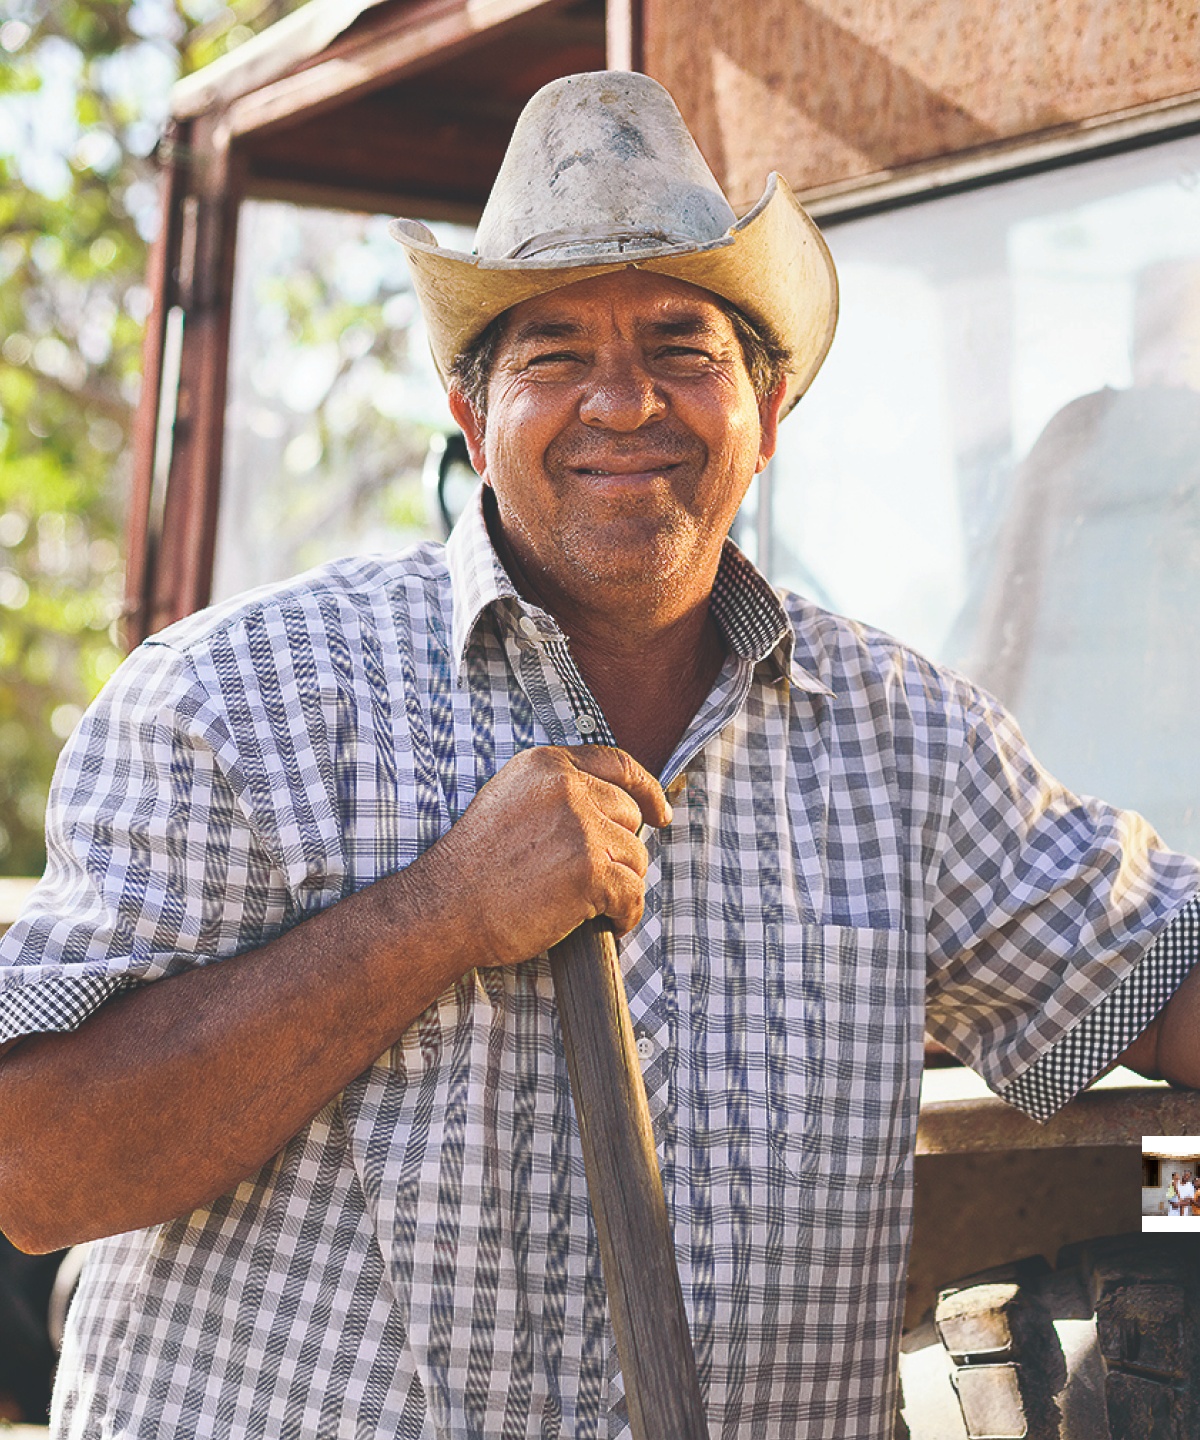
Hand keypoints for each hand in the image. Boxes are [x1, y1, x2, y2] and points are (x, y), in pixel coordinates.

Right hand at [411, 745, 672, 969]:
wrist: (444, 910)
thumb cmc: (474, 867)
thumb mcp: (509, 801)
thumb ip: (556, 792)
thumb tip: (613, 803)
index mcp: (546, 765)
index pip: (618, 764)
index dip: (647, 790)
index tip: (660, 813)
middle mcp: (567, 788)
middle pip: (630, 816)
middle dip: (617, 851)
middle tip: (586, 880)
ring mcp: (581, 828)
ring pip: (635, 858)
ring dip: (618, 885)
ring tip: (582, 903)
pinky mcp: (590, 871)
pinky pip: (634, 894)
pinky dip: (625, 915)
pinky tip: (604, 923)